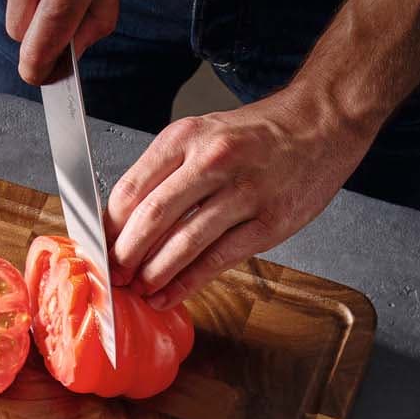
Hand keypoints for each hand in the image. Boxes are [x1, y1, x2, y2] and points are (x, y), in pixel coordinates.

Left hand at [105, 86, 377, 308]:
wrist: (321, 123)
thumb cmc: (256, 135)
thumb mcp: (201, 135)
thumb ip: (163, 173)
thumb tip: (121, 221)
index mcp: (185, 138)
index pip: (130, 190)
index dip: (108, 228)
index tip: (98, 250)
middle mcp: (213, 161)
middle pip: (152, 218)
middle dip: (125, 256)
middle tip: (113, 277)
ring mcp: (244, 192)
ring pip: (184, 243)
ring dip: (154, 274)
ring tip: (139, 289)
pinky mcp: (270, 222)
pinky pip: (218, 260)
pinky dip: (188, 283)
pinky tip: (170, 294)